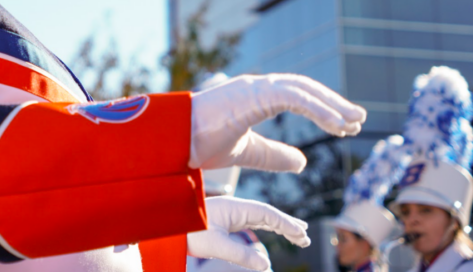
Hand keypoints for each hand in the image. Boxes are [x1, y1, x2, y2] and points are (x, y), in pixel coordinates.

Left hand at [187, 196, 309, 269]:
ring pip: (261, 217)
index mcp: (235, 208)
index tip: (302, 234)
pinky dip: (266, 226)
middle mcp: (235, 207)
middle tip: (306, 236)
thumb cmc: (188, 232)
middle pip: (268, 213)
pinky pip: (251, 220)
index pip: (267, 213)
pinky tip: (273, 231)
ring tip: (297, 234)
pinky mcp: (225, 219)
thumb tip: (264, 264)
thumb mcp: (216, 245)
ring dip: (279, 225)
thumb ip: (240, 254)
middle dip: (287, 224)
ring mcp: (231, 212)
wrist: (167, 224)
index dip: (286, 224)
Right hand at [190, 74, 365, 170]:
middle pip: (305, 89)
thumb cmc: (200, 144)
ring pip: (303, 89)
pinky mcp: (254, 94)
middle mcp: (257, 87)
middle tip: (358, 119)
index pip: (296, 96)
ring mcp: (255, 87)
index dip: (321, 108)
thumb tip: (303, 161)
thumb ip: (273, 155)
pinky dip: (318, 109)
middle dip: (333, 103)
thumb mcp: (247, 152)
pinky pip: (294, 97)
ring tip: (353, 121)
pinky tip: (335, 124)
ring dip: (331, 104)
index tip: (343, 126)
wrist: (175, 141)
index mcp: (254, 97)